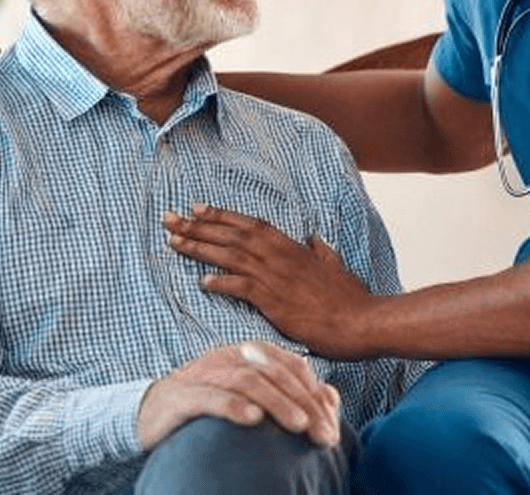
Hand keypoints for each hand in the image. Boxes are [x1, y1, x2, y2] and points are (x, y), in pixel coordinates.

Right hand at [137, 340, 340, 449]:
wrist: (150, 411)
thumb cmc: (210, 405)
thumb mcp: (252, 398)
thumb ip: (290, 395)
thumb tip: (331, 399)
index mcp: (250, 354)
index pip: (293, 367)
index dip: (316, 394)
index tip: (332, 427)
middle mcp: (230, 357)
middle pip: (276, 373)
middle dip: (304, 403)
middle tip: (323, 435)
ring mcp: (205, 373)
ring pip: (248, 380)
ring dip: (278, 403)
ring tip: (299, 426)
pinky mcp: (181, 396)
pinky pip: (211, 396)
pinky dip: (234, 406)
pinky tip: (254, 420)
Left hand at [163, 205, 379, 358]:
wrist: (359, 321)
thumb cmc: (349, 297)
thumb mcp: (335, 266)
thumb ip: (321, 252)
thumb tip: (315, 239)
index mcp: (292, 246)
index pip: (250, 224)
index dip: (222, 216)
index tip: (197, 208)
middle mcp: (280, 256)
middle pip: (232, 235)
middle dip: (198, 226)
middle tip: (170, 219)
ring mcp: (276, 278)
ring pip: (231, 256)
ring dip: (200, 248)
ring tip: (174, 242)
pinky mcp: (274, 302)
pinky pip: (242, 288)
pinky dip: (222, 283)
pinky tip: (202, 282)